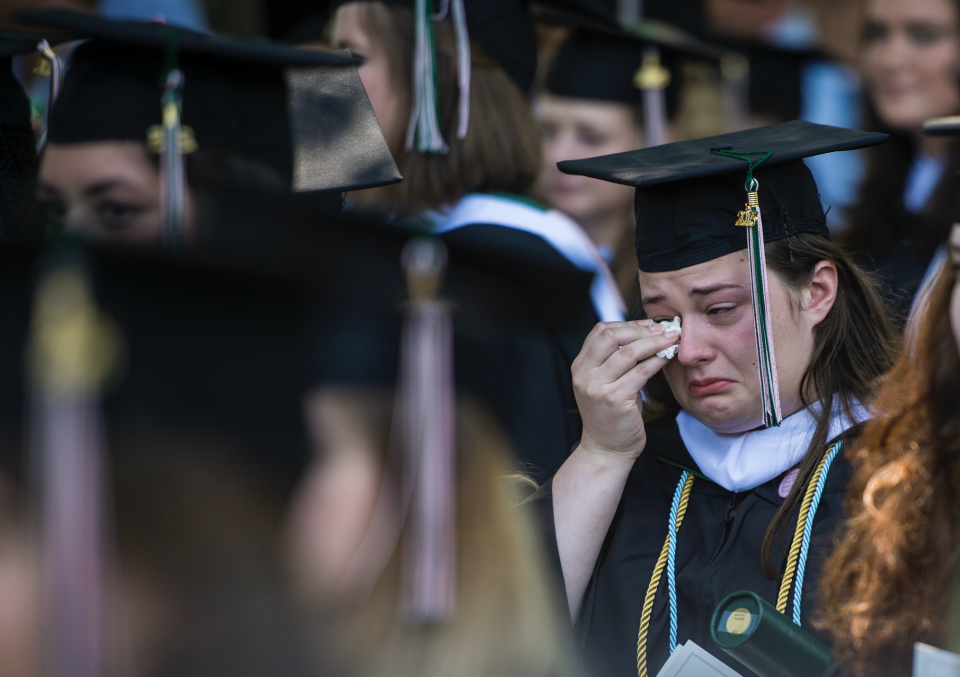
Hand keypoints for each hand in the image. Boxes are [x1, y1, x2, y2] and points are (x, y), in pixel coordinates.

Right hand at [571, 320, 678, 460]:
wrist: (607, 450)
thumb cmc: (612, 416)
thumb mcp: (605, 384)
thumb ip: (615, 360)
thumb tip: (645, 333)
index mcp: (580, 367)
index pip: (600, 332)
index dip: (626, 324)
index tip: (648, 324)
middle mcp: (584, 375)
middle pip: (611, 336)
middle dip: (641, 329)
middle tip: (663, 329)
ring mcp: (597, 387)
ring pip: (628, 353)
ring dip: (654, 342)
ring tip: (672, 339)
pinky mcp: (615, 399)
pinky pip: (640, 372)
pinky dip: (657, 361)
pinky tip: (668, 357)